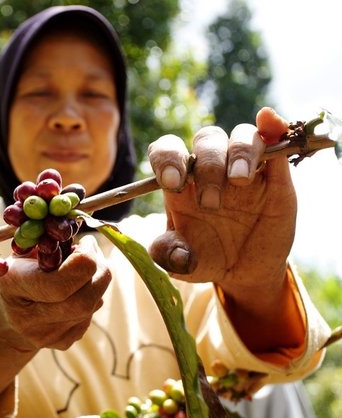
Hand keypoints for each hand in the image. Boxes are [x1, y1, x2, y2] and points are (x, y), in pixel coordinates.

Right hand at [0, 234, 110, 352]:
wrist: (6, 317)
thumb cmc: (17, 274)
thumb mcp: (23, 252)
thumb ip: (49, 242)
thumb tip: (81, 233)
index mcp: (15, 286)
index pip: (62, 282)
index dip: (85, 259)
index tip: (86, 243)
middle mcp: (30, 318)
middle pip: (85, 299)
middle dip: (100, 270)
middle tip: (94, 252)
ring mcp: (47, 336)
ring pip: (92, 305)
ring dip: (96, 281)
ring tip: (82, 268)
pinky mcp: (62, 343)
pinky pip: (90, 316)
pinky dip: (91, 296)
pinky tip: (77, 288)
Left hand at [146, 107, 293, 293]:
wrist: (244, 271)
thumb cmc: (206, 258)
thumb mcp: (182, 263)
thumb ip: (168, 254)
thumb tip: (176, 254)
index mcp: (181, 182)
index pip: (167, 150)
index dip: (167, 158)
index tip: (172, 182)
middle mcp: (210, 168)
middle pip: (205, 140)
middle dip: (207, 168)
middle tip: (210, 205)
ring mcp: (243, 167)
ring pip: (239, 136)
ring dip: (239, 152)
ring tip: (239, 181)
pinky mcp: (274, 174)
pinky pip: (273, 139)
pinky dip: (272, 125)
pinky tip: (270, 122)